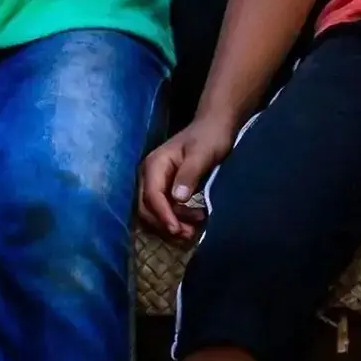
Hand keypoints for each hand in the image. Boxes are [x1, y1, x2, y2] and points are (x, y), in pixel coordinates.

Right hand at [138, 117, 236, 239]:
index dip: (163, 215)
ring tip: (194, 229)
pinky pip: (162, 211)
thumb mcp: (202, 154)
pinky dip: (175, 221)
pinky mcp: (164, 190)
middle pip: (147, 208)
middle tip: (189, 234)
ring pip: (153, 213)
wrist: (214, 127)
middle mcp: (149, 175)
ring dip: (171, 225)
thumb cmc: (210, 137)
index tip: (177, 230)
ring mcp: (155, 183)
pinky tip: (192, 222)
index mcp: (155, 164)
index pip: (152, 195)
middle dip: (165, 224)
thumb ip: (189, 174)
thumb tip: (177, 198)